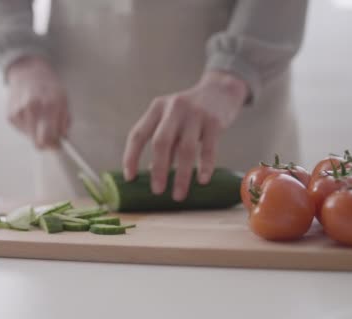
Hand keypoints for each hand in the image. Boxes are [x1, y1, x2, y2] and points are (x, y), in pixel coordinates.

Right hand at [7, 57, 69, 148]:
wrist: (27, 72)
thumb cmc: (48, 86)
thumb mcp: (64, 100)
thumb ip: (64, 121)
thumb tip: (62, 138)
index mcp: (48, 105)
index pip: (48, 138)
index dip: (54, 146)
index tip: (57, 145)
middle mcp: (31, 109)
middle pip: (38, 142)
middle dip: (46, 142)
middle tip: (51, 136)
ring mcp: (18, 113)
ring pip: (30, 137)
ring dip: (37, 132)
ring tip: (40, 118)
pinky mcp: (10, 116)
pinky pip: (23, 130)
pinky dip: (28, 126)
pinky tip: (31, 115)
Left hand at [123, 70, 247, 200]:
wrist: (221, 90)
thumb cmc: (190, 112)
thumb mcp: (172, 119)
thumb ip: (164, 141)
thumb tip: (154, 171)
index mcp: (157, 108)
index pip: (138, 134)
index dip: (131, 157)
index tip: (130, 178)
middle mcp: (173, 108)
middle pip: (161, 142)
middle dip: (158, 170)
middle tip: (157, 191)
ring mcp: (195, 114)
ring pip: (185, 149)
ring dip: (180, 175)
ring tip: (178, 195)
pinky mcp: (214, 121)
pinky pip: (208, 148)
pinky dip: (204, 166)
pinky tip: (202, 181)